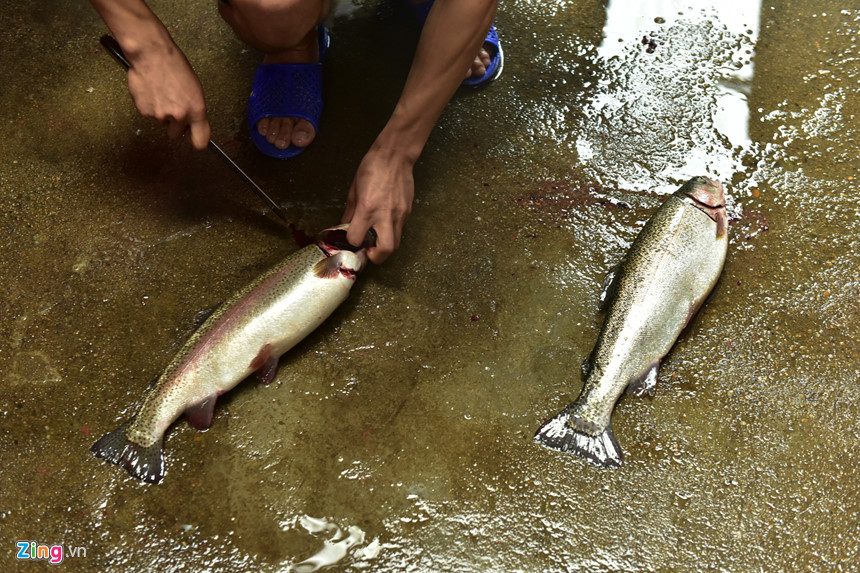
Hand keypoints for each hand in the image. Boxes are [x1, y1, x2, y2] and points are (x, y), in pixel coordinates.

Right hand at [125, 40, 210, 149]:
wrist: (151, 54)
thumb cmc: (175, 66)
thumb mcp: (195, 88)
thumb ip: (194, 110)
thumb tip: (192, 124)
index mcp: (196, 110)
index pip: (200, 141)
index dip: (196, 141)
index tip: (194, 139)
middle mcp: (179, 116)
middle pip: (177, 135)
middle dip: (175, 125)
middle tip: (172, 108)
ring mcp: (160, 115)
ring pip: (162, 123)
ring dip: (162, 114)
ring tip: (161, 93)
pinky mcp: (144, 112)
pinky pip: (149, 115)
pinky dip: (149, 106)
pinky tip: (151, 91)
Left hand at [342, 146, 414, 263]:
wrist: (395, 156)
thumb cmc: (371, 168)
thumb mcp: (354, 190)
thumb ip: (350, 212)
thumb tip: (346, 226)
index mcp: (367, 209)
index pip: (357, 238)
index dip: (353, 240)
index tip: (352, 236)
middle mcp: (385, 215)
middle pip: (386, 250)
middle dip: (376, 257)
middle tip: (369, 252)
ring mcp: (399, 214)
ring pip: (396, 243)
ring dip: (385, 247)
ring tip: (377, 240)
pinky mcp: (408, 211)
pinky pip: (400, 229)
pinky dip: (392, 231)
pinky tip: (385, 221)